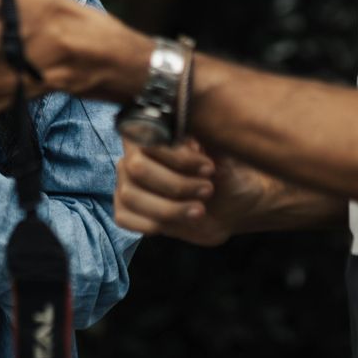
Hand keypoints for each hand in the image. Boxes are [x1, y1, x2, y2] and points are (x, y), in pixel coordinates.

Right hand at [114, 137, 276, 246]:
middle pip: (137, 168)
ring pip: (131, 195)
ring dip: (169, 207)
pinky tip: (180, 221)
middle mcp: (133, 156)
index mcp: (152, 134)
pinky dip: (153, 223)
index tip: (209, 168)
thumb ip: (207, 143)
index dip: (177, 156)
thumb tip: (190, 144)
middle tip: (207, 189)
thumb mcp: (223, 155)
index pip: (148, 138)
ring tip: (200, 210)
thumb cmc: (224, 175)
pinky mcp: (127, 212)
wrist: (232, 206)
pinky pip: (125, 218)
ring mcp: (127, 184)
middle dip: (175, 183)